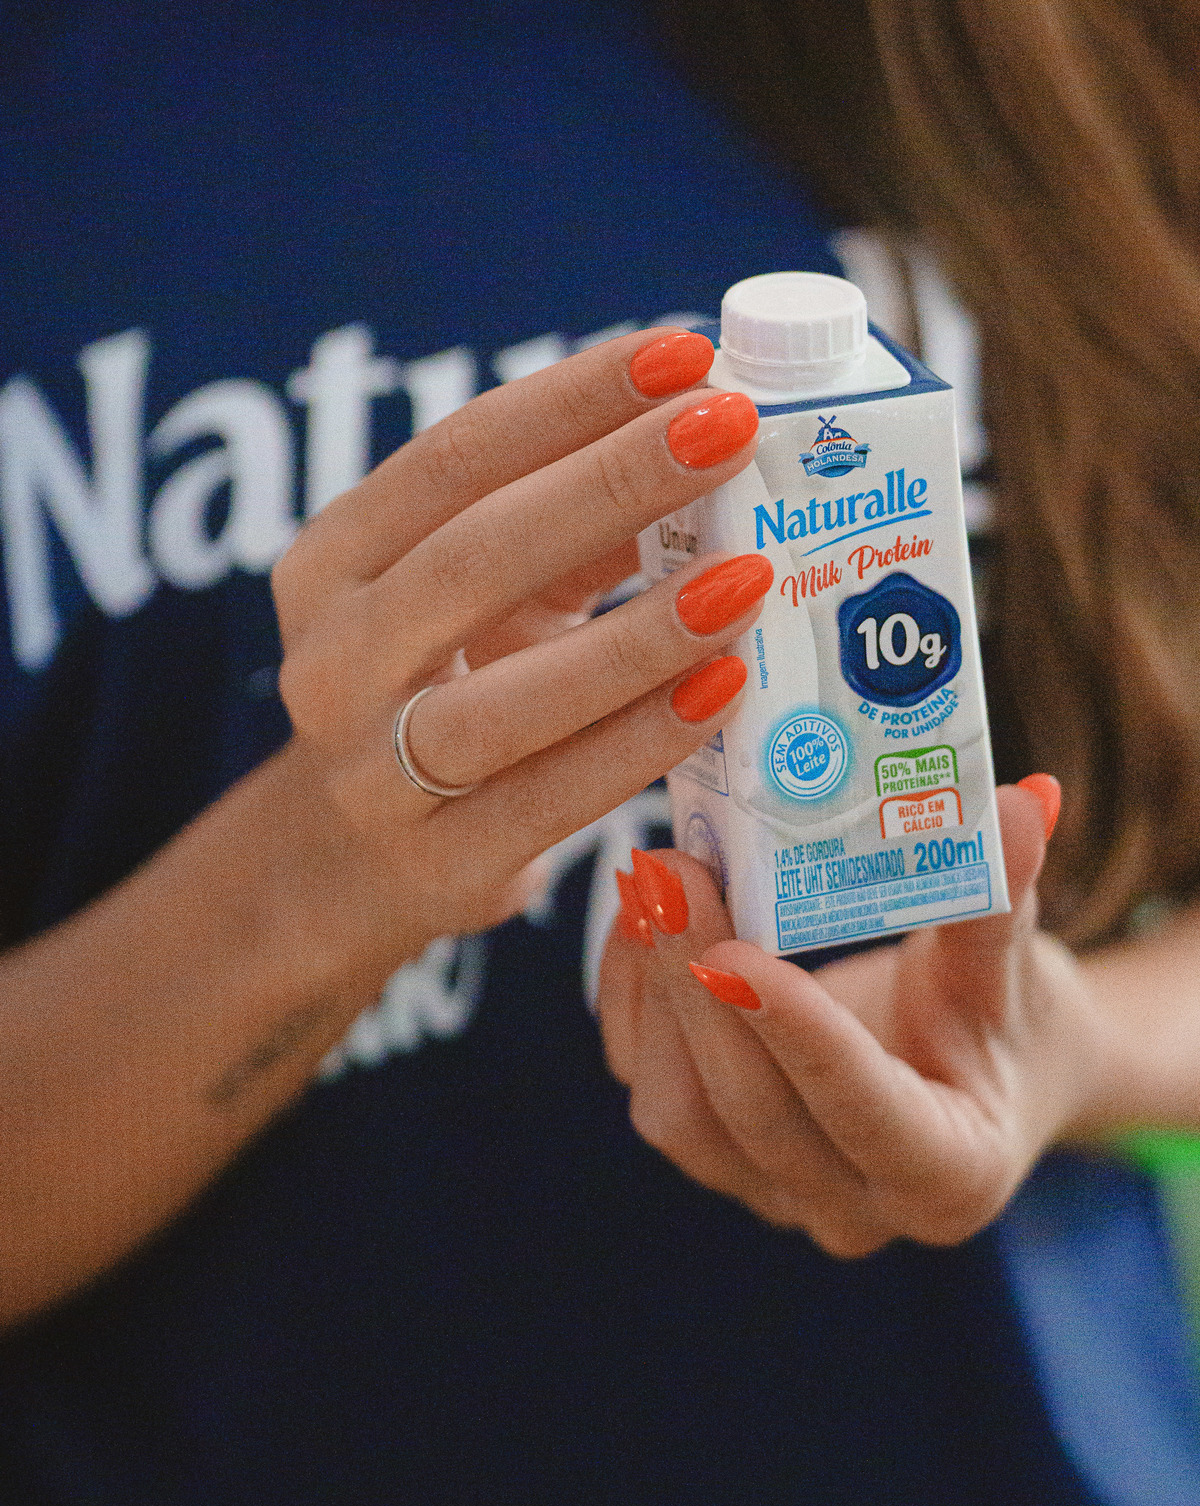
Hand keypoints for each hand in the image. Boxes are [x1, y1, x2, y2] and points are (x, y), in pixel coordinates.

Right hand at [271, 329, 773, 960]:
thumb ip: (574, 528)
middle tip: (731, 428)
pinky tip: (722, 691)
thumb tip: (714, 436)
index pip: (453, 458)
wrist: (356, 863)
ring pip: (506, 694)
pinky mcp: (439, 862)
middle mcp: (333, 660)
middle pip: (473, 556)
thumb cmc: (446, 693)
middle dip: (611, 482)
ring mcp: (376, 771)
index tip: (684, 351)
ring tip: (749, 576)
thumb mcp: (487, 597)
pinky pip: (550, 796)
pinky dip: (640, 742)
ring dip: (637, 634)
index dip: (569, 399)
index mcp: (335, 562)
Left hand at [599, 779, 1102, 1255]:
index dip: (803, 1039)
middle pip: (754, 1115)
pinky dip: (631, 1002)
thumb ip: (1004, 897)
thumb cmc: (1008, 1019)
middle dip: (701, 991)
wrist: (980, 1074)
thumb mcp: (1017, 966)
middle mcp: (851, 1207)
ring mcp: (772, 1191)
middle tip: (674, 873)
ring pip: (682, 1114)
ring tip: (650, 881)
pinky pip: (648, 1087)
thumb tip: (1026, 800)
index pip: (868, 1115)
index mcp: (950, 1174)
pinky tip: (633, 914)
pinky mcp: (714, 1156)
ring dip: (655, 995)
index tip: (741, 951)